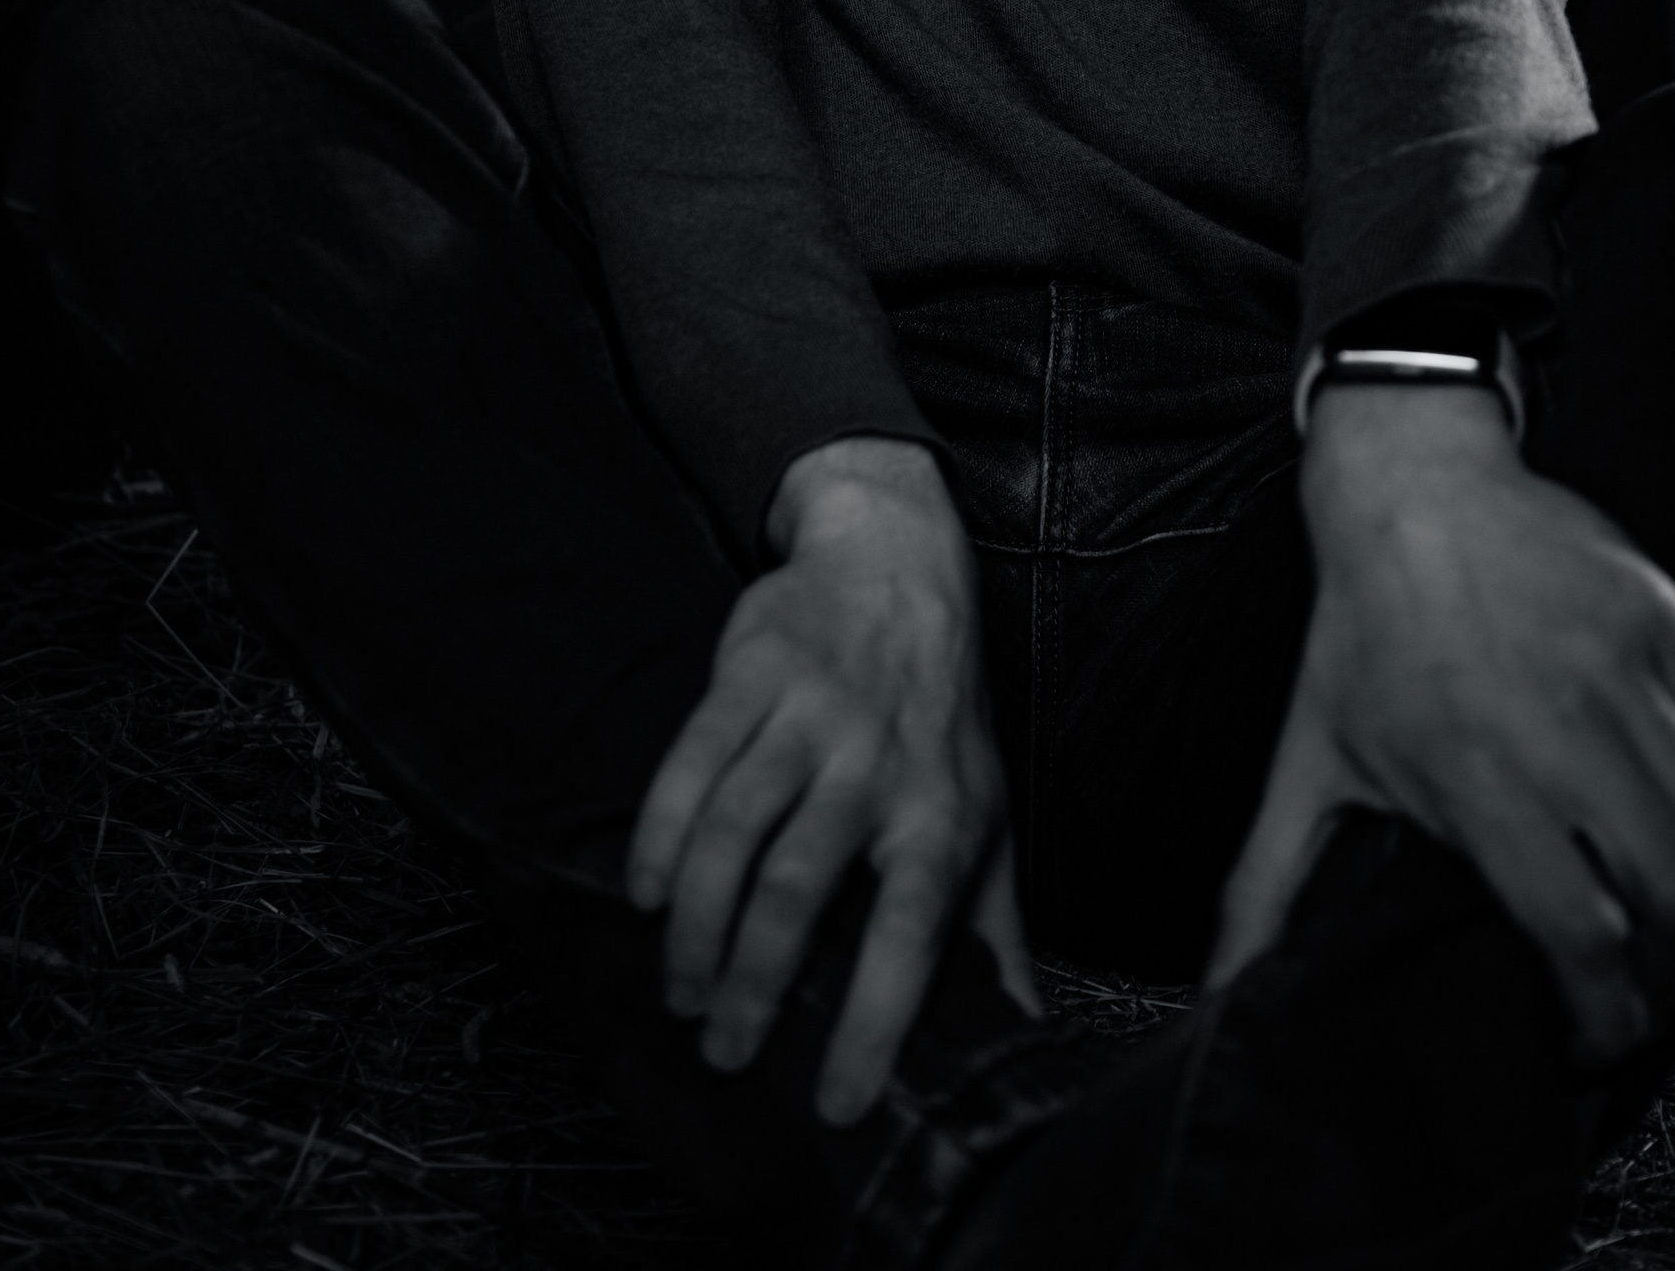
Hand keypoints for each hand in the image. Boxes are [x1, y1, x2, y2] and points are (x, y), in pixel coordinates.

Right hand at [625, 435, 1034, 1122]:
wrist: (897, 565)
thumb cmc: (940, 718)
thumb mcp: (987, 816)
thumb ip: (994, 931)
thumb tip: (1027, 1040)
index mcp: (943, 813)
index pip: (912, 934)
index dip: (874, 1023)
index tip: (835, 1108)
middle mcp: (877, 764)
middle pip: (800, 890)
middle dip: (755, 985)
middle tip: (726, 1055)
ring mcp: (810, 715)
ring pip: (736, 832)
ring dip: (698, 926)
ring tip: (683, 993)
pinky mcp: (750, 673)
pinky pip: (690, 764)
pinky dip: (660, 837)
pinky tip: (648, 895)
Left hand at [1209, 386, 1674, 1063]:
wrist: (1409, 483)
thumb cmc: (1362, 625)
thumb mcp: (1309, 757)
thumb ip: (1270, 884)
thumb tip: (1221, 985)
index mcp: (1472, 770)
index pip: (1581, 931)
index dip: (1604, 1012)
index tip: (1597, 1036)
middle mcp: (1558, 722)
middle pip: (1668, 891)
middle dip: (1658, 963)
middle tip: (1633, 976)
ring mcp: (1620, 666)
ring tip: (1663, 906)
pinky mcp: (1662, 621)